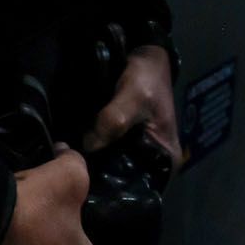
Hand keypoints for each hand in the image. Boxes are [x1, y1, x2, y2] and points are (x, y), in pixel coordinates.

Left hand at [80, 45, 180, 179]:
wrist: (146, 56)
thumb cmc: (147, 77)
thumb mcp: (133, 96)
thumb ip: (113, 120)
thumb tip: (88, 146)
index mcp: (168, 160)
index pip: (144, 188)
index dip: (118, 188)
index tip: (92, 186)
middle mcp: (158, 163)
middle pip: (128, 179)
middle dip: (104, 176)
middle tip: (78, 174)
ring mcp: (142, 153)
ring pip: (117, 167)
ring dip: (99, 164)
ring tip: (76, 164)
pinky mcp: (129, 143)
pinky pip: (112, 154)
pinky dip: (99, 153)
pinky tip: (82, 153)